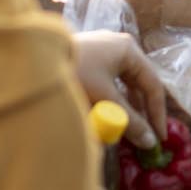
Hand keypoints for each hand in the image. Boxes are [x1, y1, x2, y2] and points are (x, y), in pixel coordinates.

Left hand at [72, 30, 167, 149]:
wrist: (32, 58)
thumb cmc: (76, 72)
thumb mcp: (105, 98)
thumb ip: (128, 121)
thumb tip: (149, 142)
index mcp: (129, 50)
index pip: (153, 85)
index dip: (157, 113)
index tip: (158, 137)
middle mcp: (119, 47)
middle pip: (138, 85)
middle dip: (140, 112)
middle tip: (143, 136)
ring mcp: (102, 51)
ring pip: (122, 85)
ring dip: (124, 108)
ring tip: (125, 130)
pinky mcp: (87, 59)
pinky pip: (107, 83)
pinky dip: (109, 100)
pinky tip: (106, 115)